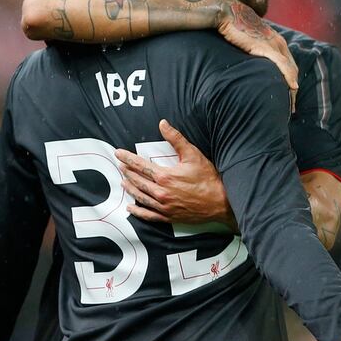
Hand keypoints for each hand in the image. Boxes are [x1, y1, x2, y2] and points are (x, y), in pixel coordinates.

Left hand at [114, 119, 235, 228]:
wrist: (221, 203)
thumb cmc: (208, 179)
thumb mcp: (193, 155)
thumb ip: (176, 139)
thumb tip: (163, 124)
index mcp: (165, 176)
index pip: (140, 165)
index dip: (127, 158)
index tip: (118, 153)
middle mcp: (161, 192)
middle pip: (138, 181)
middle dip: (127, 172)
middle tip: (120, 166)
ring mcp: (164, 206)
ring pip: (140, 197)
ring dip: (130, 188)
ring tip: (123, 182)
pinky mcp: (168, 216)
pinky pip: (148, 215)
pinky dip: (138, 211)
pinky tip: (130, 208)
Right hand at [216, 0, 297, 111]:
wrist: (228, 13)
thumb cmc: (233, 26)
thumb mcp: (246, 40)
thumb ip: (251, 50)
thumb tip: (246, 64)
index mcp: (275, 41)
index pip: (288, 65)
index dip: (289, 81)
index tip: (288, 96)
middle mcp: (279, 43)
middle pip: (292, 70)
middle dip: (293, 90)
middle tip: (291, 107)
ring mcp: (275, 44)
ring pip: (290, 70)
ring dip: (292, 88)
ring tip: (290, 104)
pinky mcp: (267, 47)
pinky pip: (283, 65)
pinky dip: (289, 77)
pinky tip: (292, 88)